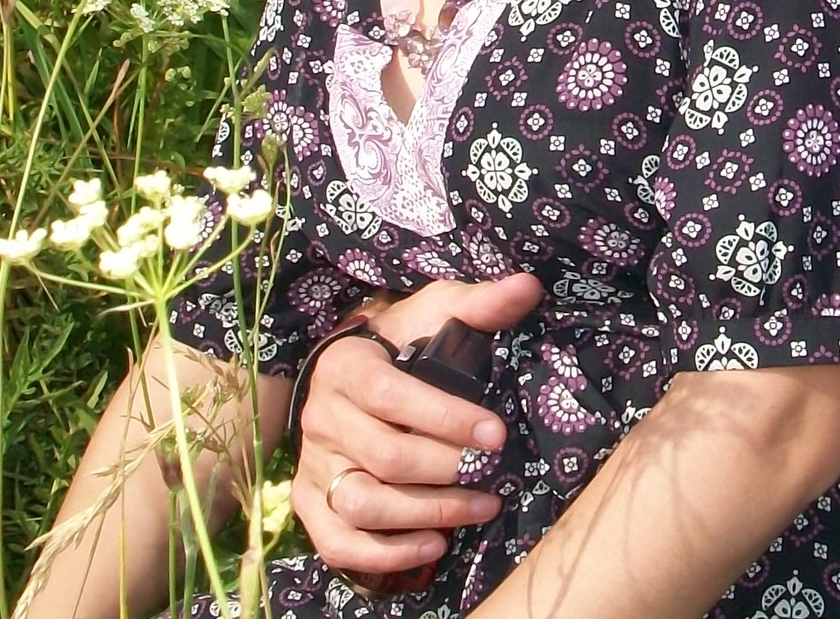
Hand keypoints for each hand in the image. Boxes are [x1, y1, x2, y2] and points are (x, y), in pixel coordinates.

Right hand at [294, 272, 543, 576]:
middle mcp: (321, 418)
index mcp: (346, 366)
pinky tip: (434, 543)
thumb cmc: (401, 343)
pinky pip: (340, 543)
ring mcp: (313, 466)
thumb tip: (528, 287)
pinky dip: (387, 553)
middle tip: (494, 472)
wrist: (351, 375)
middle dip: (448, 468)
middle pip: (384, 456)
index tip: (497, 433)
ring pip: (363, 503)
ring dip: (428, 512)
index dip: (445, 418)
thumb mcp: (434, 313)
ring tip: (481, 506)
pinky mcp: (311, 506)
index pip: (390, 395)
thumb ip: (478, 304)